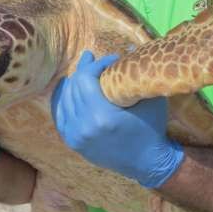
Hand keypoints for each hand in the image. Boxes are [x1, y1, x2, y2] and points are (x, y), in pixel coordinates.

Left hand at [51, 51, 183, 187]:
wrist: (147, 163)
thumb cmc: (152, 128)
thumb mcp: (149, 100)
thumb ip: (137, 75)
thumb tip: (130, 48)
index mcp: (101, 117)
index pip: (85, 79)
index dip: (96, 64)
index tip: (111, 59)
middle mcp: (83, 127)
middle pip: (73, 86)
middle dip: (84, 70)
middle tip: (95, 60)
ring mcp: (75, 136)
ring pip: (64, 98)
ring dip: (74, 82)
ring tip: (85, 71)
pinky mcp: (73, 142)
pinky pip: (60, 113)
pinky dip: (64, 99)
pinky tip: (71, 88)